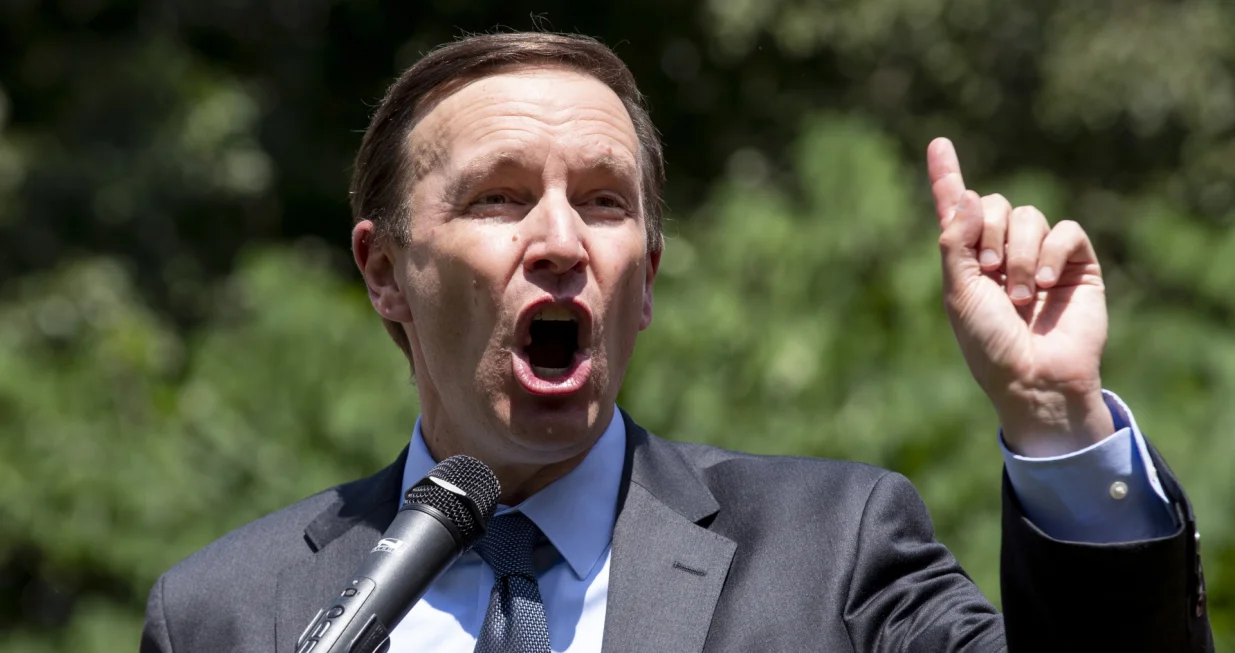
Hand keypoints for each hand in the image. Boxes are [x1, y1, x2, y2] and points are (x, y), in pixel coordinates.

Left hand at [926, 138, 1113, 456]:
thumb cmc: (989, 343)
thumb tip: (971, 192)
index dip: (946, 175)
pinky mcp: (1075, 263)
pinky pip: (1064, 232)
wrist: (1034, 377)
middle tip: (989, 272)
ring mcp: (1040, 254)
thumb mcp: (958, 292)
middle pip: (993, 204)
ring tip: (1019, 295)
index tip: (937, 143)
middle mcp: (1002, 250)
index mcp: (967, 258)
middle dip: (987, 232)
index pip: (956, 208)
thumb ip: (955, 241)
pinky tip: (1042, 285)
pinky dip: (1049, 253)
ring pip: (1028, 215)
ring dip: (1018, 253)